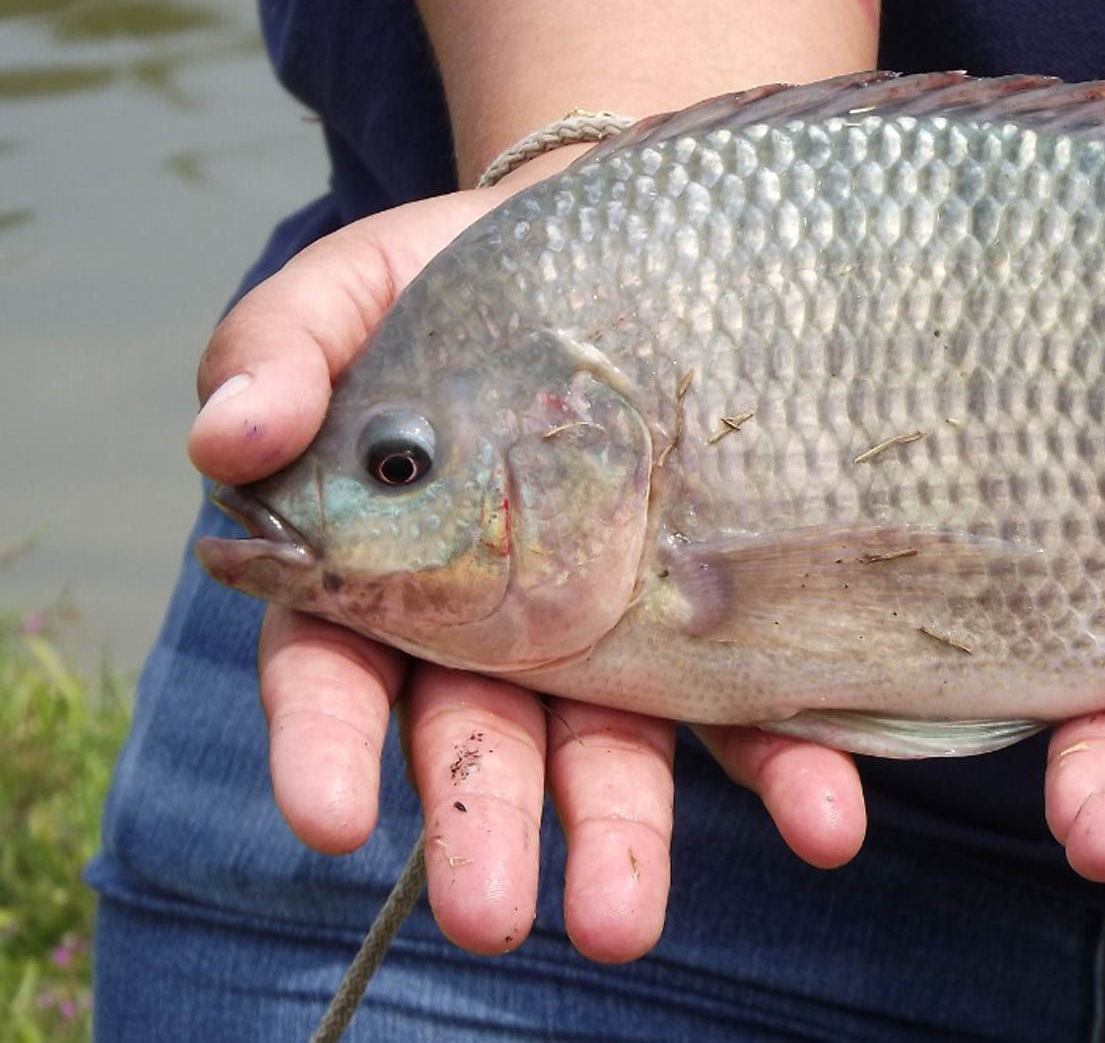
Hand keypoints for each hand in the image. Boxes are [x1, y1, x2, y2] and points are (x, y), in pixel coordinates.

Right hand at [192, 169, 864, 961]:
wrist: (629, 243)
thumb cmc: (462, 277)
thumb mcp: (354, 285)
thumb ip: (279, 350)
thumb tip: (221, 436)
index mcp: (382, 567)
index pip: (335, 673)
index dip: (324, 745)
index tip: (330, 816)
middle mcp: (497, 628)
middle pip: (479, 741)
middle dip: (483, 828)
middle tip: (490, 918)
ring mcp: (615, 636)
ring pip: (613, 752)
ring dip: (623, 837)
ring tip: (628, 919)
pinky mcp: (720, 625)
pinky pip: (753, 707)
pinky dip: (789, 768)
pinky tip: (825, 818)